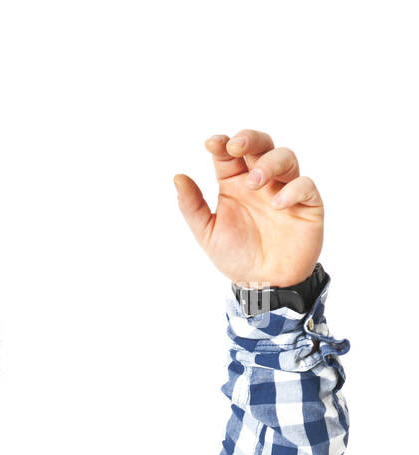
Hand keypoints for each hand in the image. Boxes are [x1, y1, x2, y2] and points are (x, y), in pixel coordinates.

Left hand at [174, 128, 322, 287]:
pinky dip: (292, 189)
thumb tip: (178, 177)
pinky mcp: (308, 205)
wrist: (264, 284)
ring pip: (286, 158)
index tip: (212, 143)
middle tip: (236, 146)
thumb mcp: (206, 232)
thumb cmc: (236, 255)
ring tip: (254, 182)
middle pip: (261, 145)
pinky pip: (306, 185)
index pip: (230, 154)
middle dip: (250, 138)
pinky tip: (276, 204)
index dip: (223, 143)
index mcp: (234, 184)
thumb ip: (192, 206)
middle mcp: (261, 182)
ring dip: (269, 163)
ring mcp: (286, 190)